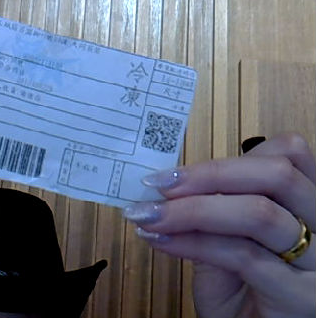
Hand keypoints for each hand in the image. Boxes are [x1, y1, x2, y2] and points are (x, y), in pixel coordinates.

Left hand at [123, 132, 315, 317]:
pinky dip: (192, 242)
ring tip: (150, 215)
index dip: (227, 159)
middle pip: (278, 173)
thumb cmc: (239, 289)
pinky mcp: (303, 297)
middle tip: (160, 186)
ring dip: (191, 210)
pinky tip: (161, 241)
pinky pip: (242, 255)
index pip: (286, 154)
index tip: (174, 173)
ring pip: (259, 213)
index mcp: (305, 203)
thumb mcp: (226, 237)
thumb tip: (167, 180)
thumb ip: (213, 206)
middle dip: (209, 175)